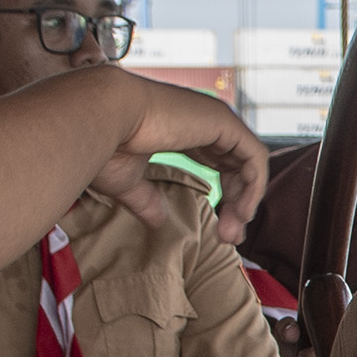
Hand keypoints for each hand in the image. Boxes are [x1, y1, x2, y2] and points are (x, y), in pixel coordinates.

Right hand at [99, 70, 266, 241]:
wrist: (101, 118)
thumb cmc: (105, 143)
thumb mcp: (128, 180)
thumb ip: (146, 199)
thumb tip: (158, 222)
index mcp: (182, 128)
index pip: (217, 163)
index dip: (224, 198)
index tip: (219, 232)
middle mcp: (202, 120)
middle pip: (235, 167)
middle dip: (237, 205)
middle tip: (228, 238)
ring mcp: (215, 117)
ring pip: (249, 164)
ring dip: (246, 201)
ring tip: (232, 232)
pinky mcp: (224, 121)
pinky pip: (255, 157)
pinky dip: (254, 186)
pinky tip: (241, 213)